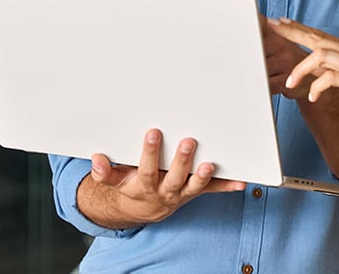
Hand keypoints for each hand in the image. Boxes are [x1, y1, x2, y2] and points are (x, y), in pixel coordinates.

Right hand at [83, 128, 245, 227]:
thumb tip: (96, 160)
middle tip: (189, 141)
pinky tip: (242, 181)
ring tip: (210, 164)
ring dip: (204, 176)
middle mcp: (165, 190)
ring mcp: (183, 192)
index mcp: (144, 185)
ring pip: (194, 186)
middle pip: (174, 177)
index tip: (153, 132)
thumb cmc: (131, 185)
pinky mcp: (195, 192)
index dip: (149, 152)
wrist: (143, 207)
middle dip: (181, 160)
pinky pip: (213, 190)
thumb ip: (105, 172)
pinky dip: (227, 186)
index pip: (146, 169)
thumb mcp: (114, 181)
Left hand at [267, 17, 338, 124]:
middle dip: (292, 32)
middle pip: (316, 37)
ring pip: (320, 55)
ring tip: (290, 82)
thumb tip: (316, 68)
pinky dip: (318, 86)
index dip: (298, 27)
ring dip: (301, 68)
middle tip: (272, 28)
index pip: (319, 33)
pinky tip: (313, 96)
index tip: (280, 22)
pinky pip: (332, 78)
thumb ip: (337, 66)